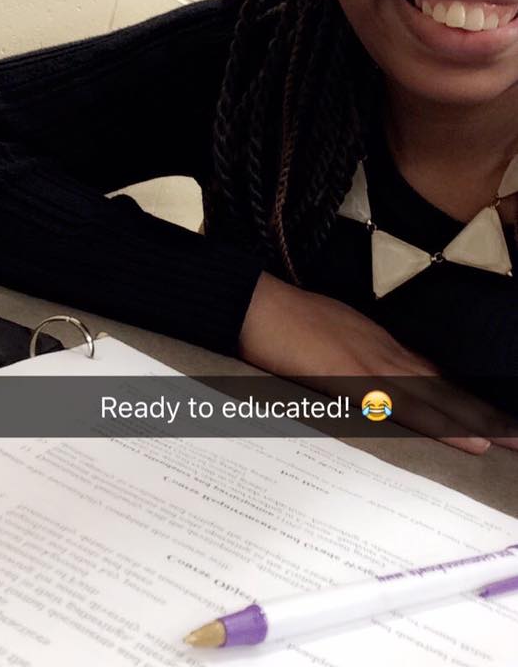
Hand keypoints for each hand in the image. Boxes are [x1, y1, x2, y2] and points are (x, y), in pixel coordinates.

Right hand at [239, 272, 517, 454]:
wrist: (255, 306)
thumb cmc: (281, 320)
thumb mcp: (327, 335)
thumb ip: (351, 356)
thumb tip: (366, 379)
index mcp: (376, 344)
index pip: (431, 373)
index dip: (462, 396)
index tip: (490, 413)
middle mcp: (385, 352)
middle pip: (444, 385)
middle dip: (482, 411)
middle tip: (517, 433)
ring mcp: (375, 365)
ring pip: (439, 397)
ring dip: (477, 420)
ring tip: (510, 439)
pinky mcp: (360, 381)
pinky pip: (412, 409)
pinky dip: (443, 425)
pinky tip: (468, 439)